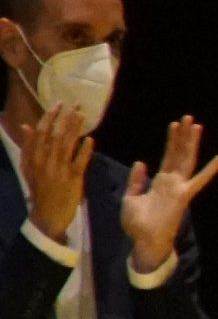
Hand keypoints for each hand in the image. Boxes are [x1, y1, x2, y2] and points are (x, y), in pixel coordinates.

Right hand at [16, 105, 87, 244]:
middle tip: (76, 104)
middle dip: (65, 118)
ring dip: (75, 128)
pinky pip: (80, 161)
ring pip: (67, 145)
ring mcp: (60, 170)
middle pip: (55, 135)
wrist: (48, 214)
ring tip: (83, 115)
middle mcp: (45, 162)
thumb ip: (28, 147)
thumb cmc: (39, 188)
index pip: (40, 133)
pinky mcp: (74, 179)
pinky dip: (85, 149)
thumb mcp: (28, 168)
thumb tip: (26, 126)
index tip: (58, 104)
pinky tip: (90, 139)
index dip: (50, 117)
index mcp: (33, 158)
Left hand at [120, 117, 217, 272]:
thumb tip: (141, 163)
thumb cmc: (136, 223)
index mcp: (159, 182)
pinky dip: (210, 169)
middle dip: (183, 136)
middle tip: (188, 117)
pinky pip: (199, 180)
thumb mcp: (131, 197)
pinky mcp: (183, 195)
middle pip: (179, 154)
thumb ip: (137, 180)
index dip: (171, 141)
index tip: (174, 125)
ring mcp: (179, 188)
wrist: (143, 241)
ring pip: (186, 160)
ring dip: (190, 142)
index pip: (168, 157)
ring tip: (195, 125)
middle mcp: (172, 182)